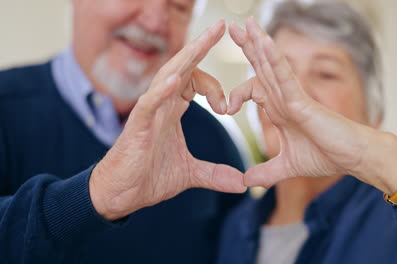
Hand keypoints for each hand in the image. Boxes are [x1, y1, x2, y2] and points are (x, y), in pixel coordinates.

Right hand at [90, 20, 245, 220]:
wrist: (121, 195)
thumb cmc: (149, 177)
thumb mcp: (190, 173)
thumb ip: (215, 173)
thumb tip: (242, 183)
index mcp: (172, 110)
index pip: (194, 81)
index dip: (214, 86)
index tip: (226, 107)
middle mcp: (161, 105)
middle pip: (182, 67)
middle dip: (201, 46)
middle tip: (221, 25)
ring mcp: (148, 113)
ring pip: (167, 76)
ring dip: (186, 58)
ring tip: (205, 40)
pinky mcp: (136, 127)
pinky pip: (149, 103)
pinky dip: (161, 91)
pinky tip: (174, 80)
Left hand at [227, 18, 378, 187]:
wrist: (351, 159)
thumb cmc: (326, 156)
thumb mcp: (286, 167)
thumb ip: (265, 172)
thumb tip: (244, 182)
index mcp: (279, 109)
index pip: (253, 89)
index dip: (237, 94)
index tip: (226, 110)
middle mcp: (284, 98)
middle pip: (262, 67)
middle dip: (247, 46)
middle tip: (231, 27)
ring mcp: (293, 96)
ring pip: (272, 65)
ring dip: (258, 43)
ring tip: (245, 24)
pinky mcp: (302, 101)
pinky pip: (285, 76)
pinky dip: (274, 59)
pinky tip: (264, 42)